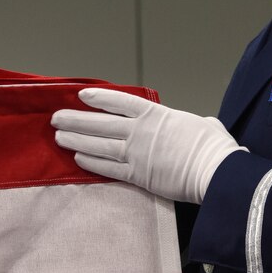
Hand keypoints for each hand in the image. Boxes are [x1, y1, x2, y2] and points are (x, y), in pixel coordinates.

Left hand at [51, 88, 242, 203]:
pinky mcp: (137, 176)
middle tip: (56, 118)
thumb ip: (197, 124)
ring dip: (75, 141)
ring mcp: (137, 154)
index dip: (98, 98)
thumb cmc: (214, 148)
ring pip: (98, 145)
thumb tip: (206, 125)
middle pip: (100, 124)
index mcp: (156, 115)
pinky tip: (77, 158)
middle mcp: (141, 132)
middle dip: (75, 120)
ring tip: (58, 138)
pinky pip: (107, 168)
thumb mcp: (206, 125)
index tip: (81, 96)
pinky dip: (90, 162)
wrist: (215, 171)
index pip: (119, 102)